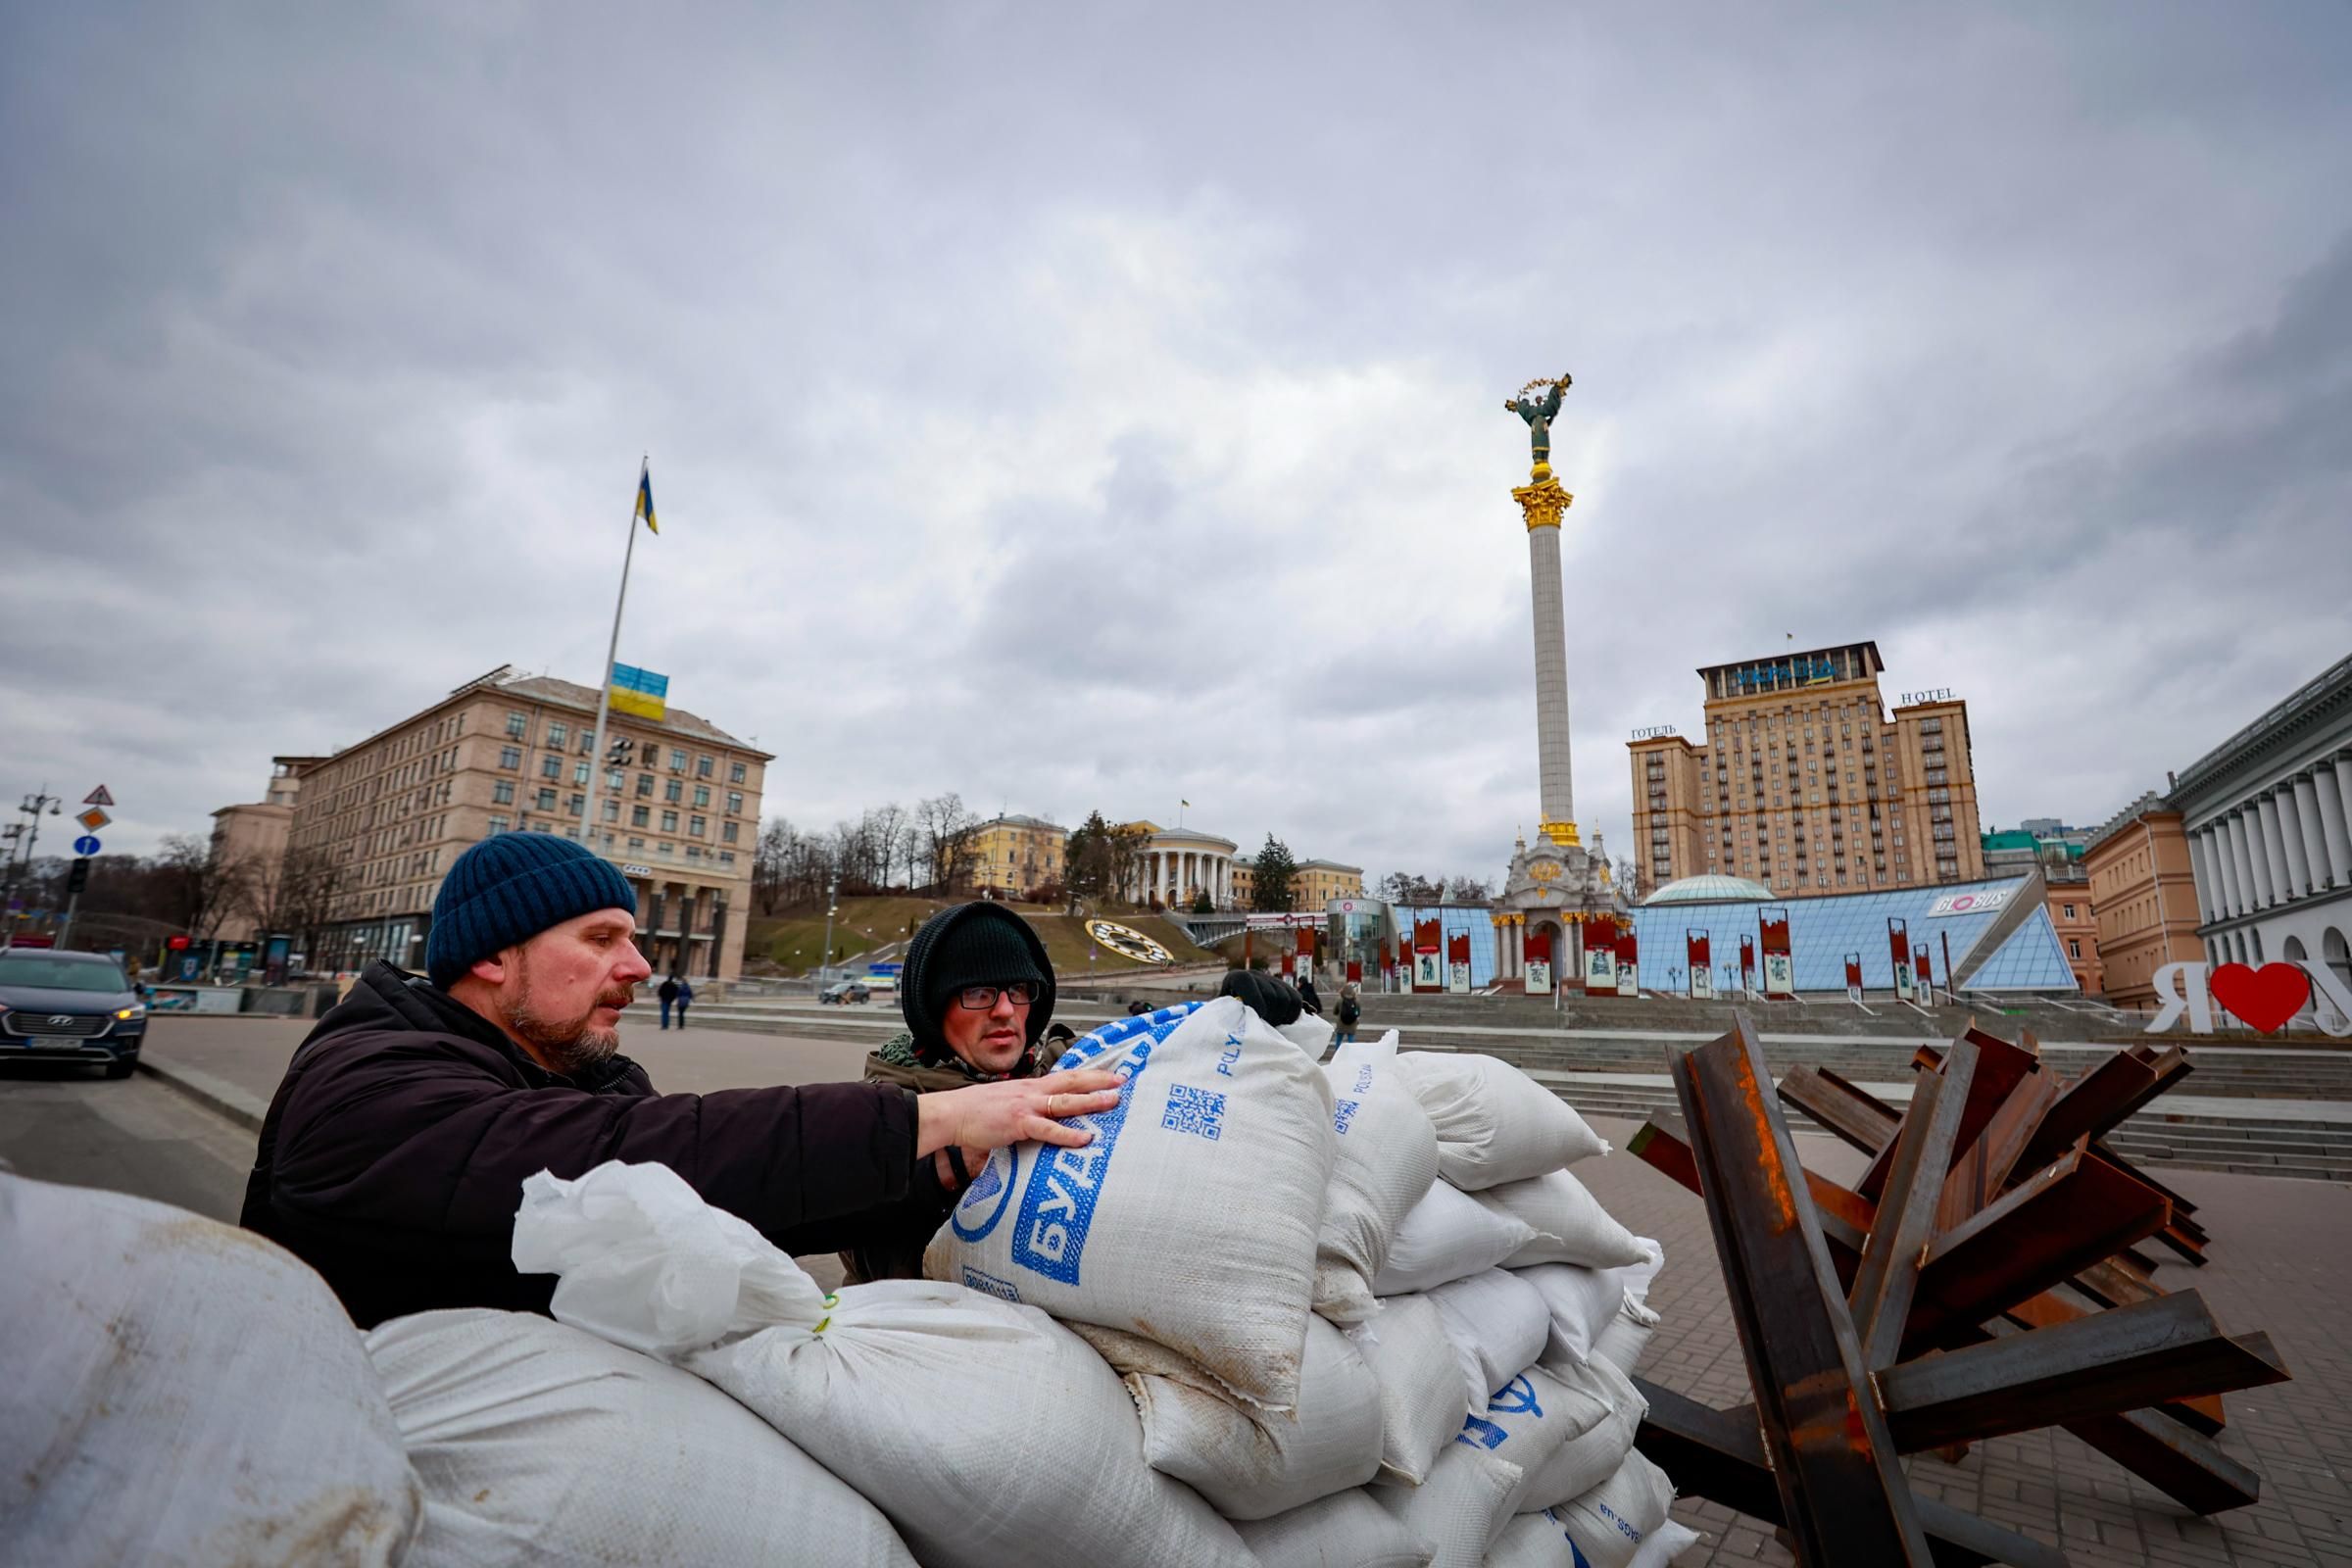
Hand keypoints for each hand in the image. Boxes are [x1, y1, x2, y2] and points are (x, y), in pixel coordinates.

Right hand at [916, 1068, 1123, 1156]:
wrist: (953, 1114)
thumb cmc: (976, 1112)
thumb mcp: (1006, 1104)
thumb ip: (1025, 1111)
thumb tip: (1038, 1122)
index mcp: (1030, 1087)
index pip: (1065, 1076)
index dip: (1088, 1074)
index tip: (1109, 1072)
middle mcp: (1032, 1091)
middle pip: (1072, 1081)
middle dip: (1099, 1080)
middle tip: (1122, 1080)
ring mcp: (1027, 1106)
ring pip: (1066, 1101)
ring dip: (1091, 1100)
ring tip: (1113, 1102)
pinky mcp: (1019, 1123)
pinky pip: (1048, 1128)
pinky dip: (1068, 1133)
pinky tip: (1085, 1138)